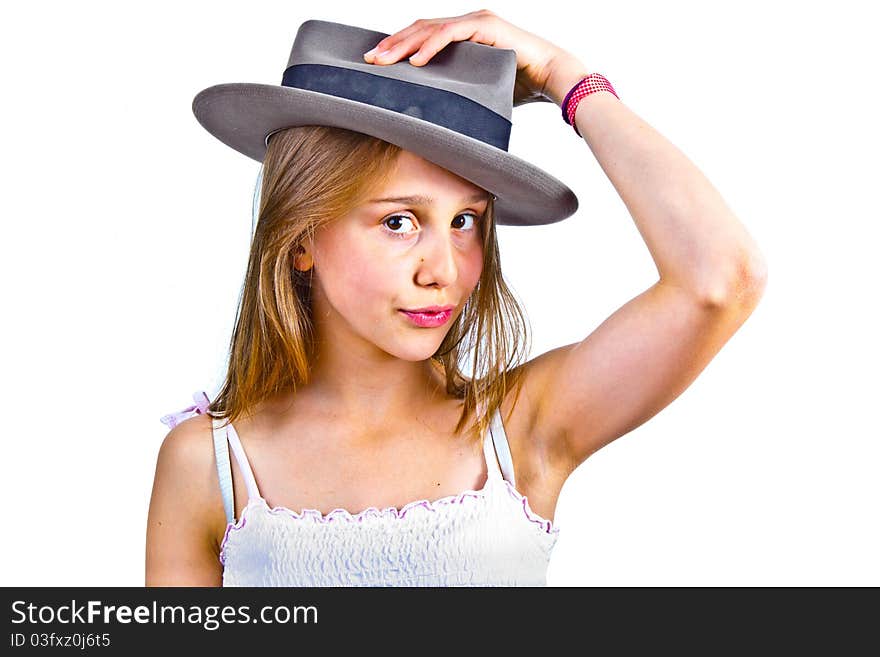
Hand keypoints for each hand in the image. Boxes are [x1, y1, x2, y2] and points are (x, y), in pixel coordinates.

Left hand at [363, 9, 587, 107]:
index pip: (422, 37)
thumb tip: (434, 117)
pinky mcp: (486, 26)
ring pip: (431, 29)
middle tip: (370, 59)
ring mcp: (475, 21)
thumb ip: (457, 92)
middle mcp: (466, 24)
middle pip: (420, 30)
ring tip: (384, 60)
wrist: (550, 77)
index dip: (398, 47)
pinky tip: (415, 61)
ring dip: (405, 45)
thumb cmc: (518, 86)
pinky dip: (432, 47)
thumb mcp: (477, 89)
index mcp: (462, 36)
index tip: (376, 62)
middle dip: (393, 45)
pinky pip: (452, 34)